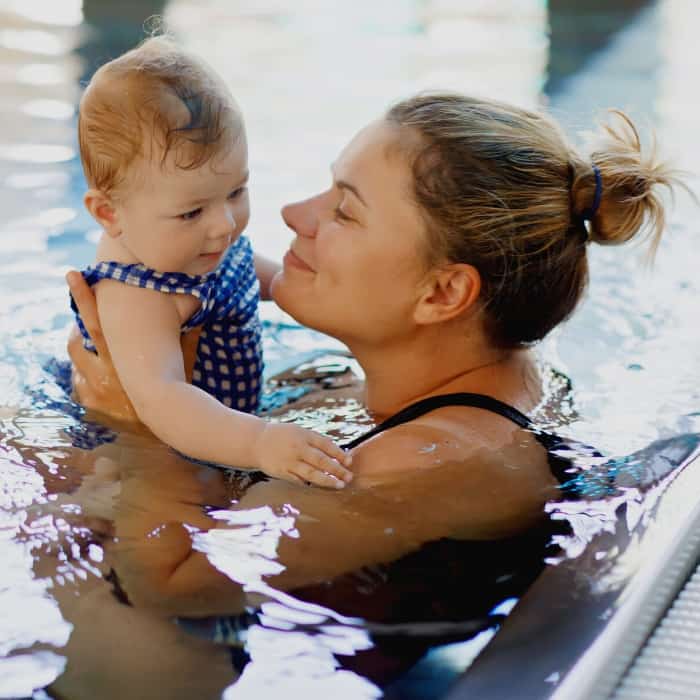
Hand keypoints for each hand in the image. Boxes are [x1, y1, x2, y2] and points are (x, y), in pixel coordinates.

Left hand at [66, 270, 200, 419]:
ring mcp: (92, 389)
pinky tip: (96, 368)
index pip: (96, 324)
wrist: (161, 431)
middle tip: (74, 283)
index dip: (84, 298)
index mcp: (122, 359)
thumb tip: (198, 316)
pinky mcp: (88, 402)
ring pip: (76, 356)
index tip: (76, 275)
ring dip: (80, 343)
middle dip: (75, 313)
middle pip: (78, 337)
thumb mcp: (182, 368)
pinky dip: (85, 370)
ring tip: (89, 334)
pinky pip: (80, 379)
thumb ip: (186, 342)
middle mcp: (102, 372)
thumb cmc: (175, 397)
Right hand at [253, 422, 352, 488]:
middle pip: (321, 461)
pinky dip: (310, 484)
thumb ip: (315, 442)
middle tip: (349, 477)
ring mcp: (289, 461)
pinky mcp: (282, 472)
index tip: (350, 461)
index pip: (326, 445)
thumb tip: (337, 455)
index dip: (339, 454)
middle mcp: (298, 448)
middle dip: (337, 469)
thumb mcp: (299, 432)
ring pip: (312, 474)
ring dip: (327, 480)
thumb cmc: (283, 436)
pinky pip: (299, 480)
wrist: (256, 441)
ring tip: (340, 485)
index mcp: (304, 435)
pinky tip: (320, 487)